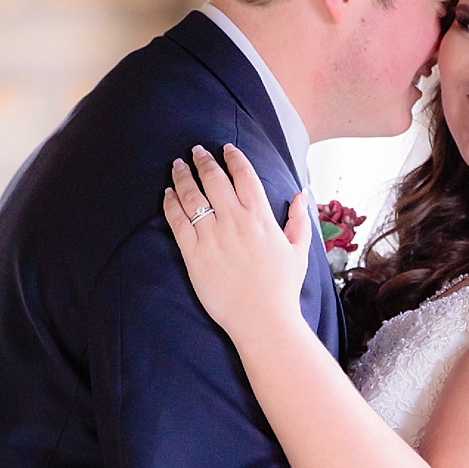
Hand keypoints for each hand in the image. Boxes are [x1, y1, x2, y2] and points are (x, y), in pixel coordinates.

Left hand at [165, 143, 312, 340]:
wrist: (262, 319)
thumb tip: (301, 195)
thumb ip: (299, 220)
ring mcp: (212, 236)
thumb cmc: (282, 288)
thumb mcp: (299, 250)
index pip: (244, 174)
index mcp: (261, 217)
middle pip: (214, 179)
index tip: (225, 148)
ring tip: (176, 165)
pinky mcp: (193, 254)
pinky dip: (171, 204)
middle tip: (195, 151)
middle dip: (202, 160)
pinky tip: (167, 194)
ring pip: (192, 196)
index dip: (233, 157)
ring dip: (182, 176)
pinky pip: (177, 221)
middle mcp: (235, 221)